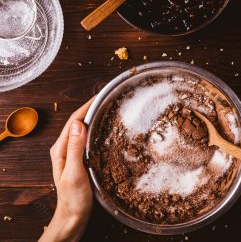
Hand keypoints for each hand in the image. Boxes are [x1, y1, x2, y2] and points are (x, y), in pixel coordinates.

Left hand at [39, 98, 94, 241]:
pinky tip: (106, 129)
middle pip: (78, 122)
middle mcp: (65, 148)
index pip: (74, 121)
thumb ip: (75, 148)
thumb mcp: (74, 173)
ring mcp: (72, 153)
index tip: (100, 96)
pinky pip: (88, 138)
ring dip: (94, 117)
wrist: (73, 215)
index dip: (86, 106)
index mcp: (61, 149)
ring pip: (83, 129)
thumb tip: (80, 124)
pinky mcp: (80, 158)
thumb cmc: (73, 198)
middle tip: (108, 99)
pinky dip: (97, 130)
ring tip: (109, 109)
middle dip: (91, 108)